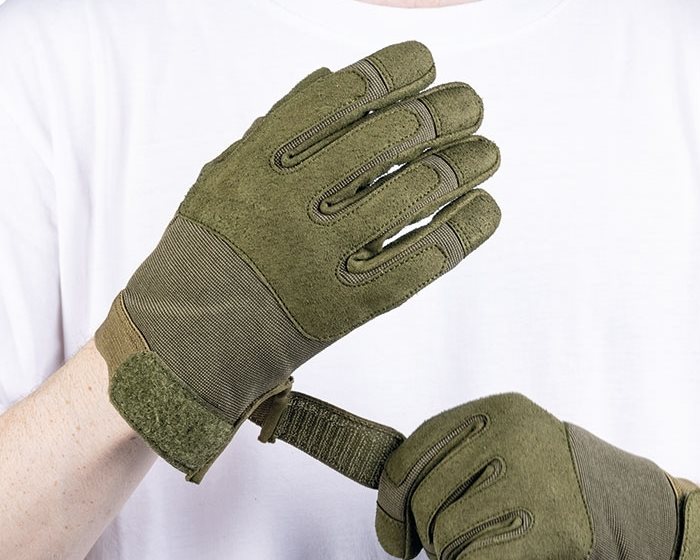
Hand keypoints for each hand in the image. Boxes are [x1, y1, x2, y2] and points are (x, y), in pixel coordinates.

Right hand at [95, 41, 500, 481]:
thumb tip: (338, 78)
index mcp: (265, 158)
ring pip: (418, 193)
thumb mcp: (225, 174)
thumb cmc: (211, 250)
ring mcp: (329, 253)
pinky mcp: (354, 302)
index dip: (400, 71)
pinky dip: (463, 231)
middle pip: (396, 137)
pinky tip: (486, 210)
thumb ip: (279, 127)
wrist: (193, 338)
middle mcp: (300, 199)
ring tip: (489, 153)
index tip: (430, 64)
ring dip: (466, 165)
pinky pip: (422, 259)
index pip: (349, 95)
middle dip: (448, 111)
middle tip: (474, 105)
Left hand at [375, 393, 699, 559]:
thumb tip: (388, 508)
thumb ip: (452, 467)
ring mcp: (537, 484)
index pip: (410, 458)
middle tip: (452, 556)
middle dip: (430, 542)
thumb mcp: (508, 450)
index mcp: (497, 412)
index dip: (389, 504)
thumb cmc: (557, 488)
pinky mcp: (555, 535)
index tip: (395, 537)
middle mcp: (514, 439)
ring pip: (446, 540)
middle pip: (424, 504)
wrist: (642, 516)